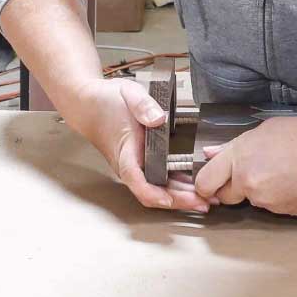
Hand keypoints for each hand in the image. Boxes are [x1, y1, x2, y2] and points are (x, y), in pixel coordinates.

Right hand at [65, 77, 213, 212]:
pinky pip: (160, 180)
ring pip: (158, 189)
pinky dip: (178, 187)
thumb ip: (143, 105)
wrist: (89, 103)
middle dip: (178, 201)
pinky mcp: (143, 163)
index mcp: (125, 150)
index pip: (135, 178)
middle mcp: (130, 164)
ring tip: (207, 200)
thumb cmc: (106, 100)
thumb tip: (158, 119)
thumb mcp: (128, 93)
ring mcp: (136, 165)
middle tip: (204, 203)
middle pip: (152, 191)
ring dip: (181, 197)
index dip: (152, 192)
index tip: (169, 200)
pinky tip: (196, 187)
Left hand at [194, 116, 296, 215]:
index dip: (206, 185)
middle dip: (236, 188)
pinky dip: (283, 197)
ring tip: (288, 171)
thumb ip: (236, 145)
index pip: (205, 182)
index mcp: (240, 157)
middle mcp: (249, 182)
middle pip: (227, 197)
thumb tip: (213, 153)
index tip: (210, 185)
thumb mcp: (270, 128)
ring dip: (265, 190)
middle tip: (257, 172)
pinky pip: (277, 206)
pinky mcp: (285, 213)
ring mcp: (267, 200)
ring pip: (256, 200)